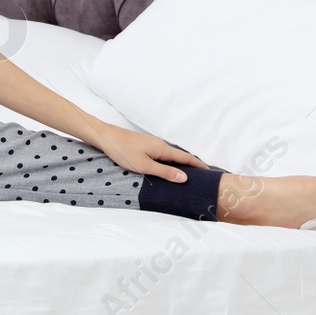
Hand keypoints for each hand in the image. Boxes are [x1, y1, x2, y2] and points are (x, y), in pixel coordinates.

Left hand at [85, 121, 210, 183]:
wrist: (104, 136)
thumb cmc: (122, 151)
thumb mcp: (144, 166)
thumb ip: (165, 172)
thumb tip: (185, 177)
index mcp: (162, 148)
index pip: (186, 158)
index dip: (198, 166)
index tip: (210, 172)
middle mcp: (159, 144)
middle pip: (180, 157)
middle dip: (191, 166)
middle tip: (202, 178)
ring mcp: (151, 144)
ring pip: (170, 156)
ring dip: (179, 165)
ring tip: (187, 176)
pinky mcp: (144, 146)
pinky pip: (161, 155)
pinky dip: (168, 163)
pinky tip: (166, 169)